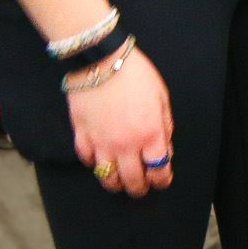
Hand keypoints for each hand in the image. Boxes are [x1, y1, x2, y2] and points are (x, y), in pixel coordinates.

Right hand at [70, 46, 174, 197]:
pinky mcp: (82, 135)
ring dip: (116, 183)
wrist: (102, 60)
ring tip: (120, 182)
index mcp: (150, 134)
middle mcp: (126, 144)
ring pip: (107, 177)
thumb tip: (164, 149)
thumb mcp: (161, 97)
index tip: (162, 181)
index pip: (158, 169)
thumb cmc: (136, 74)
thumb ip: (164, 126)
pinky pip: (87, 160)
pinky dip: (94, 164)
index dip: (162, 180)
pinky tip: (100, 160)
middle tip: (142, 187)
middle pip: (132, 180)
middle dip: (140, 188)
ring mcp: (101, 142)